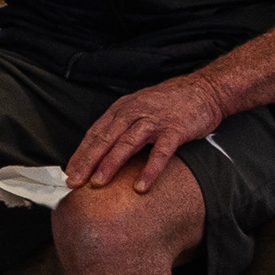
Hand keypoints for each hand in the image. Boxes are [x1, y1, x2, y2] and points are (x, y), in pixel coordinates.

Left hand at [64, 73, 229, 194]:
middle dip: (87, 161)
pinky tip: (141, 185)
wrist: (206, 89)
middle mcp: (134, 112)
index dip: (81, 153)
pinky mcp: (175, 129)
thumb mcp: (140, 108)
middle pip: (105, 138)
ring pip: (126, 143)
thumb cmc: (171, 104)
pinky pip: (160, 152)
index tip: (69, 173)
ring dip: (110, 164)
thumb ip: (122, 127)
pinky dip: (150, 169)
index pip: (95, 133)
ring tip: (98, 183)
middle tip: (74, 181)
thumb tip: (102, 152)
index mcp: (122, 109)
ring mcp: (154, 120)